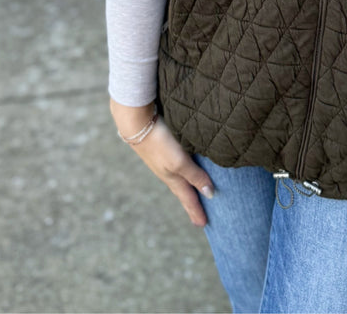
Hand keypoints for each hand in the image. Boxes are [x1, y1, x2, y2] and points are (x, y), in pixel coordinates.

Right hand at [110, 99, 214, 226]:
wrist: (136, 122)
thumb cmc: (159, 143)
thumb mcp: (179, 162)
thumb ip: (195, 176)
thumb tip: (210, 194)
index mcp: (172, 177)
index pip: (188, 198)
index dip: (196, 210)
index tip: (203, 224)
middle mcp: (167, 171)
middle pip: (183, 190)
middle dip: (191, 202)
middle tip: (199, 215)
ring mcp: (163, 159)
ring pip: (180, 177)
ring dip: (188, 186)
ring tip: (194, 192)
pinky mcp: (162, 146)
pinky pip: (177, 164)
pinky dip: (184, 171)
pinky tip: (185, 164)